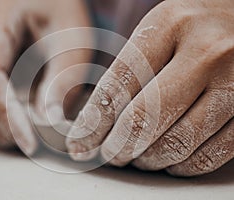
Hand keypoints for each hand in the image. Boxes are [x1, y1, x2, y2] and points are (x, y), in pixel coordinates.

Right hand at [0, 0, 91, 153]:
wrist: (48, 0)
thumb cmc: (62, 12)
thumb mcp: (73, 41)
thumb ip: (62, 79)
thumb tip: (49, 121)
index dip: (5, 116)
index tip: (29, 142)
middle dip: (0, 126)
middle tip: (31, 145)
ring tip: (26, 136)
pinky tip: (18, 121)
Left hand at [66, 0, 233, 175]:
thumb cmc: (190, 27)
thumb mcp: (155, 32)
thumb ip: (127, 73)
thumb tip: (94, 124)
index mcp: (169, 24)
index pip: (117, 87)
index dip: (93, 124)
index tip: (80, 142)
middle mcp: (206, 51)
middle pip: (145, 119)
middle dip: (118, 148)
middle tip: (108, 155)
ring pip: (179, 142)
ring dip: (149, 159)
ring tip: (136, 157)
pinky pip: (212, 152)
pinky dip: (183, 165)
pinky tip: (169, 160)